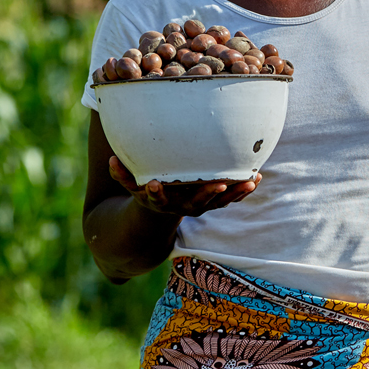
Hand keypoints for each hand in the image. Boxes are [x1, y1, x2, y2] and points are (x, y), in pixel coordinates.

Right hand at [108, 155, 261, 216]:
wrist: (162, 210)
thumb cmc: (146, 187)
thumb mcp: (131, 184)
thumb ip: (121, 174)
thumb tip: (110, 159)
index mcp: (159, 201)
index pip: (156, 198)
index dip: (155, 193)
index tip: (153, 184)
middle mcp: (181, 207)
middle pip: (194, 204)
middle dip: (206, 195)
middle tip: (217, 186)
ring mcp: (199, 206)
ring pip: (218, 203)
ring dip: (233, 194)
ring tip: (249, 181)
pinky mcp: (213, 202)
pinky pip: (230, 199)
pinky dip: (242, 190)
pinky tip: (257, 177)